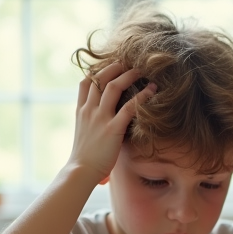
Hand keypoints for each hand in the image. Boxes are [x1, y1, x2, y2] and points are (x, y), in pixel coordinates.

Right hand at [70, 63, 155, 182]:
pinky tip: (152, 91)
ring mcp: (100, 118)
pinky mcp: (112, 128)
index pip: (85, 82)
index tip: (111, 64)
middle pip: (100, 78)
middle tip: (130, 61)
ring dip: (129, 75)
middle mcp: (89, 110)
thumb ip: (91, 123)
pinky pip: (129, 107)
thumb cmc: (85, 158)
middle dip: (115, 66)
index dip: (98, 70)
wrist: (80, 172)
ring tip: (142, 71)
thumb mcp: (84, 134)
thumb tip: (102, 122)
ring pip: (113, 86)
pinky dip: (142, 97)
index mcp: (81, 111)